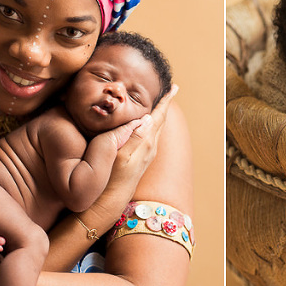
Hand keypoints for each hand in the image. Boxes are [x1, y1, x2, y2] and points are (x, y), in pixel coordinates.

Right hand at [94, 85, 177, 208]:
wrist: (112, 199)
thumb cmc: (111, 176)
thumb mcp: (120, 154)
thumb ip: (134, 135)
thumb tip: (148, 118)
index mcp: (146, 142)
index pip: (159, 116)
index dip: (166, 101)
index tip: (174, 87)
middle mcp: (150, 147)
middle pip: (161, 120)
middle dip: (165, 104)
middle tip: (171, 90)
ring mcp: (147, 153)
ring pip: (157, 127)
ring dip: (160, 113)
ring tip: (162, 102)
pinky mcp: (143, 158)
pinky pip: (152, 134)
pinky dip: (154, 123)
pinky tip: (149, 123)